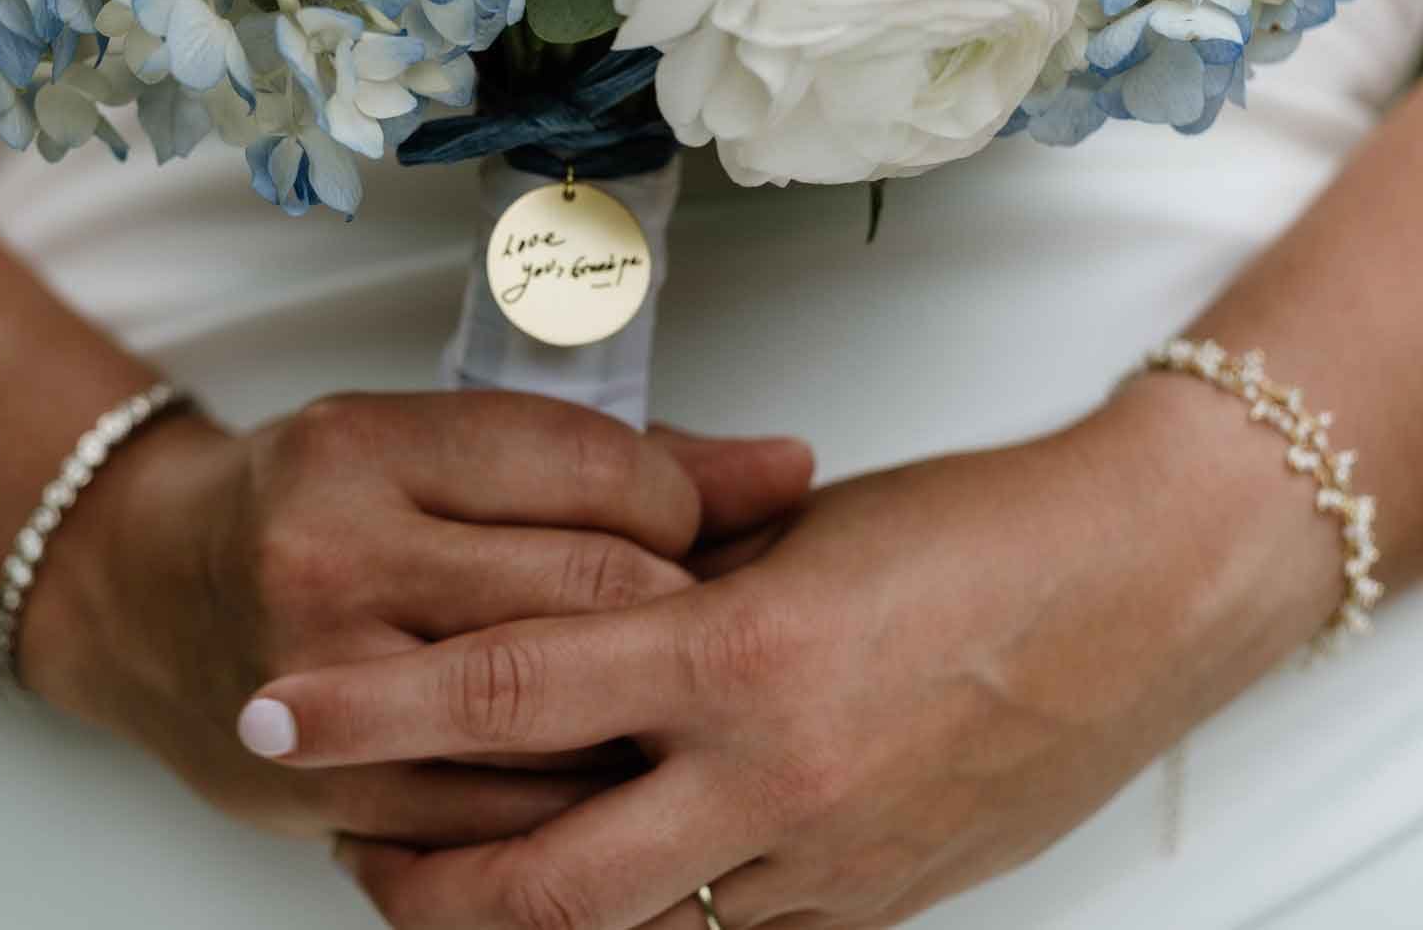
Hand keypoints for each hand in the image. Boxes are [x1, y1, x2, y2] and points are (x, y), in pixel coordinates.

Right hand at [20, 390, 813, 849]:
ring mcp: (328, 689)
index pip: (596, 471)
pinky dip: (581, 802)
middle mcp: (335, 561)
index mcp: (367, 449)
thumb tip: (790, 469)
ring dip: (649, 721)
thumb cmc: (310, 499)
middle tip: (706, 622)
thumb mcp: (434, 438)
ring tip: (682, 705)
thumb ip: (612, 456)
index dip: (685, 502)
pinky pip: (503, 818)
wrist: (144, 596)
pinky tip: (611, 776)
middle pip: (591, 595)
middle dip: (685, 615)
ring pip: (562, 723)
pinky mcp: (331, 792)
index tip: (690, 524)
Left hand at [239, 382, 1340, 927]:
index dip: (370, 712)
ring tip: (452, 879)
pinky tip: (606, 889)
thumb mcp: (797, 532)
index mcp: (737, 654)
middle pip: (536, 884)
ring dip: (517, 922)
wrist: (1143, 591)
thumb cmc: (977, 533)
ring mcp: (824, 864)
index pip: (504, 693)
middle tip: (350, 845)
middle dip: (417, 880)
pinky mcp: (874, 907)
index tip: (279, 718)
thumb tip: (577, 602)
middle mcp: (768, 780)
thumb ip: (674, 581)